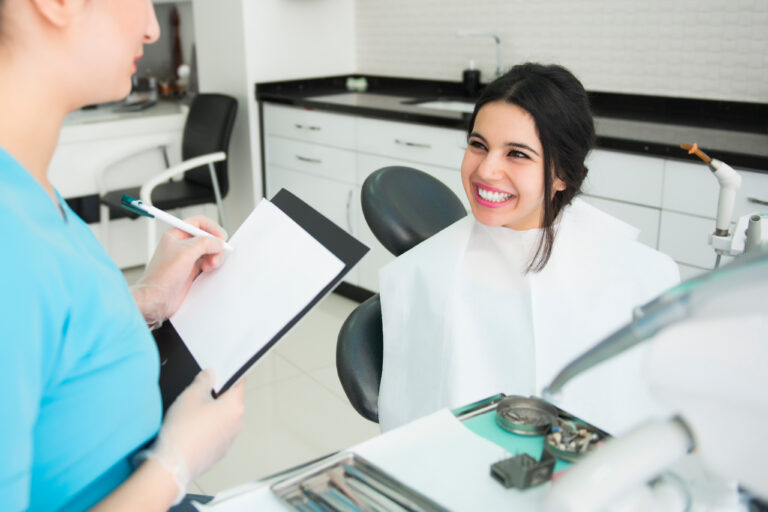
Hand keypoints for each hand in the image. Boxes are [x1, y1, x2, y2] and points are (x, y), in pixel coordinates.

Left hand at [132, 216, 227, 327]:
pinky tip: (207, 270)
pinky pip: (208, 263)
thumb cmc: (161, 277)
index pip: (198, 223)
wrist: (157, 299)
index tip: (220, 237)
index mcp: (176, 235)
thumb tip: (219, 242)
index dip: (211, 228)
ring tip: (210, 265)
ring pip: (209, 251)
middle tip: (216, 254)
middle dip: (214, 245)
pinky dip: (212, 265)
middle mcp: (182, 245)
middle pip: (207, 238)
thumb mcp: (186, 253)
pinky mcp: (191, 271)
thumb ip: (205, 243)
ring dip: (214, 257)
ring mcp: (187, 258)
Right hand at [147, 371, 245, 498]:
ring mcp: (229, 440)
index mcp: (235, 407)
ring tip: (189, 416)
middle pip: (230, 401)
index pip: (239, 383)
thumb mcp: (191, 394)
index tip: (219, 373)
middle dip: (215, 396)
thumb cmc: (183, 431)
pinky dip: (205, 430)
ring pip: (221, 419)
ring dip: (210, 414)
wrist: (173, 465)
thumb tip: (210, 375)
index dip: (229, 375)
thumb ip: (203, 380)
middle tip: (196, 396)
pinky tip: (189, 431)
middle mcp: (237, 424)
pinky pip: (215, 434)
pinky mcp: (218, 452)